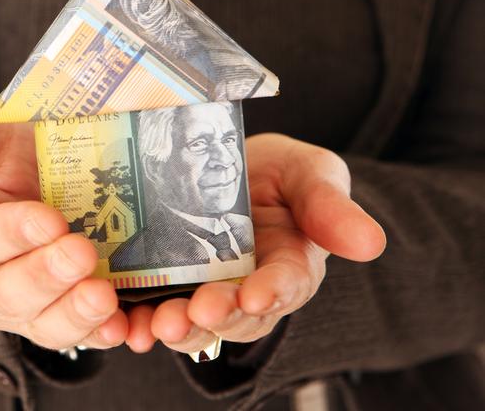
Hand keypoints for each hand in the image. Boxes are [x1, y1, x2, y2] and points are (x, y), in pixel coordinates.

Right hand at [0, 108, 127, 350]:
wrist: (53, 174)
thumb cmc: (12, 156)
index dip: (11, 233)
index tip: (49, 219)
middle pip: (8, 294)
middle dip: (45, 276)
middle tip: (82, 253)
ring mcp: (30, 305)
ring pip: (43, 325)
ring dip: (74, 316)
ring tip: (103, 298)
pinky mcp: (68, 315)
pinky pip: (83, 336)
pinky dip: (102, 335)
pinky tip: (122, 327)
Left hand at [125, 133, 385, 354]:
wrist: (232, 169)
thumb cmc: (280, 175)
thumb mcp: (310, 174)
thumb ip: (330, 205)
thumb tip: (372, 243)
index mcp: (290, 264)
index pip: (288, 284)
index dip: (274, 293)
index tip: (258, 296)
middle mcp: (249, 287)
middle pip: (236, 314)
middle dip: (217, 316)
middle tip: (197, 312)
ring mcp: (208, 289)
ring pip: (194, 321)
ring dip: (176, 327)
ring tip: (155, 326)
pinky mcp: (169, 284)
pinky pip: (156, 309)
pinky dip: (140, 321)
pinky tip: (125, 324)